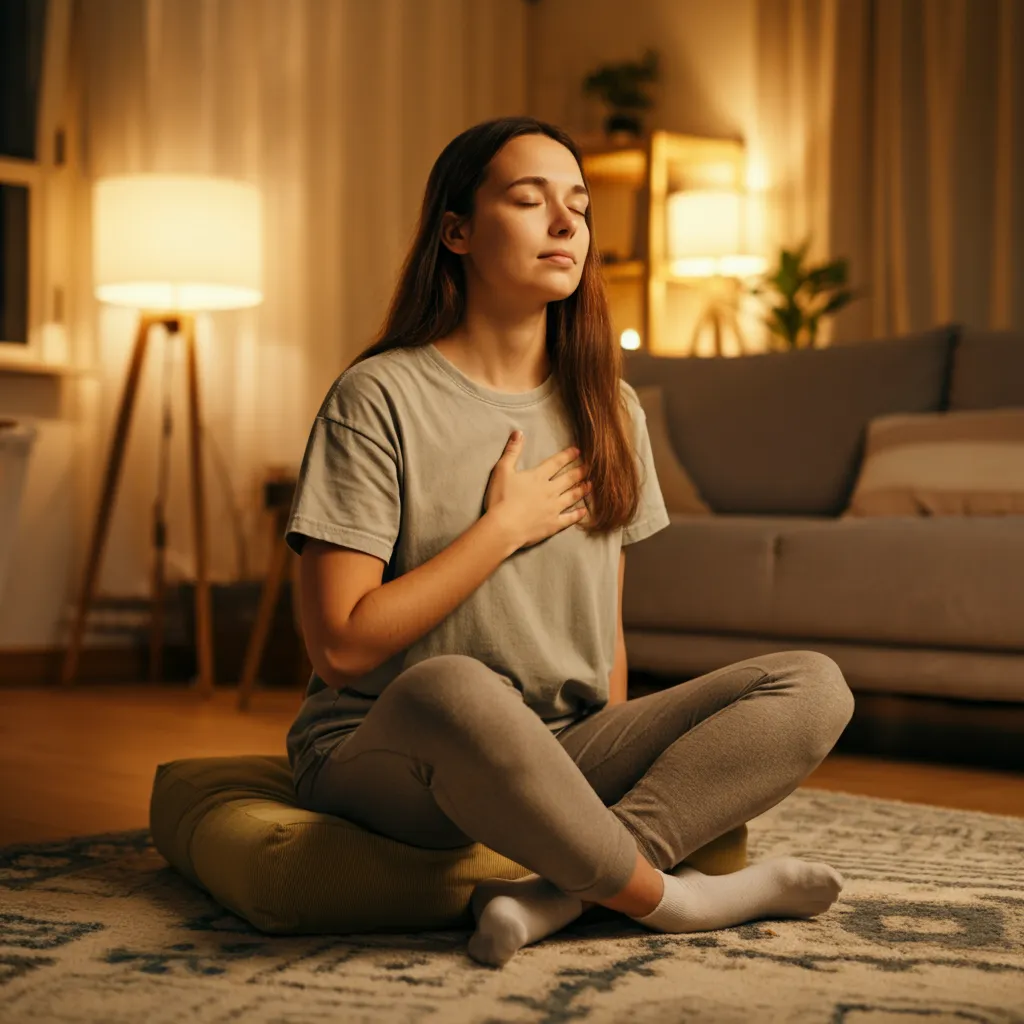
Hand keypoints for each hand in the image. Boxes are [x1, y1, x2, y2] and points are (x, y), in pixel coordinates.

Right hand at [484, 431, 590, 551]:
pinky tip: (584, 511)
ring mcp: (553, 508)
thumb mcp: (502, 470)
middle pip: (569, 478)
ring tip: (590, 484)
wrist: (503, 527)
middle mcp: (550, 491)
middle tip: (590, 467)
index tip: (578, 451)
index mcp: (538, 477)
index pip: (556, 462)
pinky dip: (578, 514)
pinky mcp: (553, 524)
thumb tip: (518, 432)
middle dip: (580, 471)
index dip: (568, 455)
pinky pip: (569, 518)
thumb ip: (512, 451)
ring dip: (582, 489)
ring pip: (572, 496)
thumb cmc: (500, 498)